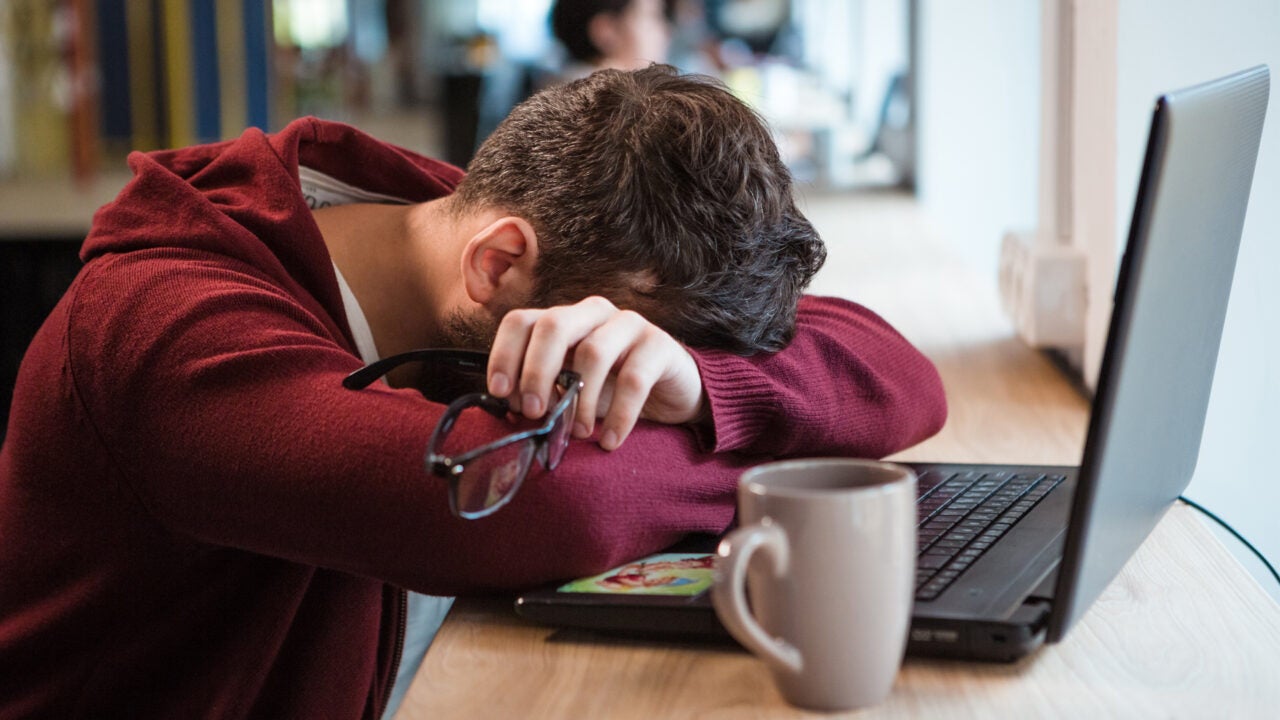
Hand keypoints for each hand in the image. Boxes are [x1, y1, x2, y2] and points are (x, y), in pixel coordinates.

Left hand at [485, 296, 706, 450]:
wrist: (671, 392)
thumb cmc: (612, 389)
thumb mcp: (571, 389)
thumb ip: (542, 391)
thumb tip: (512, 405)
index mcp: (564, 319)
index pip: (522, 321)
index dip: (504, 354)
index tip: (499, 393)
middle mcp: (593, 313)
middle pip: (553, 325)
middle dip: (536, 371)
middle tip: (533, 412)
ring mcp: (628, 324)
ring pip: (594, 351)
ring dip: (579, 399)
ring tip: (577, 433)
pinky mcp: (660, 344)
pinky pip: (634, 379)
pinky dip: (618, 415)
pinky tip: (609, 440)